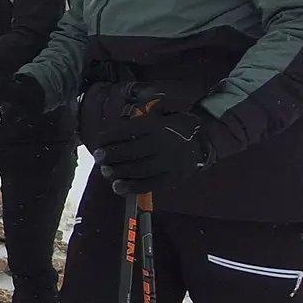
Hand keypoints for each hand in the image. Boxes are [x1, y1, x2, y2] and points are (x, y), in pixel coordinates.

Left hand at [90, 106, 215, 195]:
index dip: (110, 136)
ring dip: (118, 171)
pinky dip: (131, 187)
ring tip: (105, 171)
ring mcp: (169, 162)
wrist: (205, 140)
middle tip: (98, 156)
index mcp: (159, 126)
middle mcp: (164, 143)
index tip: (98, 140)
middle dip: (111, 154)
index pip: (128, 131)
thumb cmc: (176, 127)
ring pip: (138, 169)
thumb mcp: (161, 115)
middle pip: (131, 151)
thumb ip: (140, 121)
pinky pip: (149, 184)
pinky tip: (117, 187)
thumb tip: (113, 132)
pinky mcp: (173, 178)